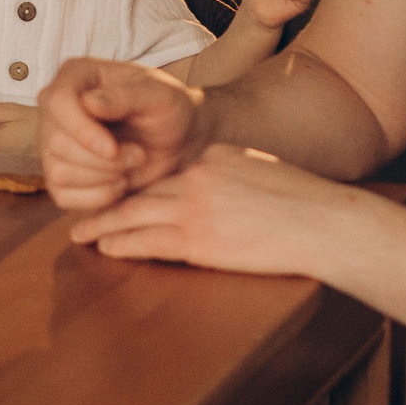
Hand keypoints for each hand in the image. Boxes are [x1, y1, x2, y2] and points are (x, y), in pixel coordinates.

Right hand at [37, 57, 208, 211]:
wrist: (176, 140)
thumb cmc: (167, 109)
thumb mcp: (158, 95)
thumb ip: (126, 95)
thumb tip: (89, 102)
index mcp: (76, 76)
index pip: (57, 103)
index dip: (82, 131)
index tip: (113, 149)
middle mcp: (56, 108)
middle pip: (56, 142)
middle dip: (101, 160)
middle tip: (138, 155)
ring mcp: (53, 143)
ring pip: (57, 171)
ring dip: (101, 178)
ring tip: (131, 166)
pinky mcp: (60, 175)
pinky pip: (62, 195)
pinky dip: (95, 197)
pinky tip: (119, 185)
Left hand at [70, 142, 364, 277]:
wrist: (323, 223)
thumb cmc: (304, 204)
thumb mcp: (261, 172)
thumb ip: (232, 175)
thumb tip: (218, 191)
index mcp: (213, 157)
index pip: (167, 172)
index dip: (139, 184)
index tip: (120, 189)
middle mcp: (196, 175)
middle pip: (142, 189)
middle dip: (109, 200)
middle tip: (82, 209)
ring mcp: (194, 207)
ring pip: (134, 213)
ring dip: (104, 224)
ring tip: (82, 232)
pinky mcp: (197, 238)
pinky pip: (147, 240)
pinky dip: (122, 243)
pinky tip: (106, 248)